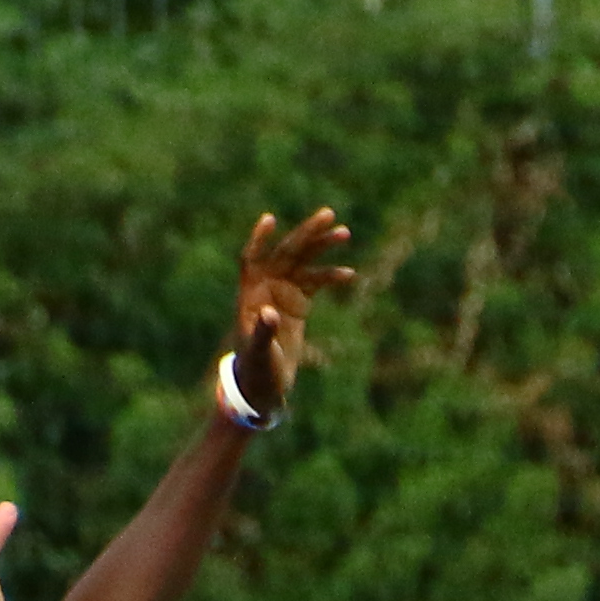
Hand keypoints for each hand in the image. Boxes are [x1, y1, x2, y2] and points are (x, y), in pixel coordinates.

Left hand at [235, 203, 355, 393]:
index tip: (271, 220)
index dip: (260, 239)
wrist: (265, 385)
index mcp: (250, 293)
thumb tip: (272, 312)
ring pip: (304, 262)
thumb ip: (264, 331)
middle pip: (286, 252)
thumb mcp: (259, 353)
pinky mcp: (298, 302)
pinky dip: (331, 276)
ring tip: (344, 233)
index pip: (252, 258)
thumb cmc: (257, 369)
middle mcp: (266, 286)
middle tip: (328, 215)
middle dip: (306, 234)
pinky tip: (349, 273)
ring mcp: (283, 292)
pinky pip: (316, 282)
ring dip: (322, 247)